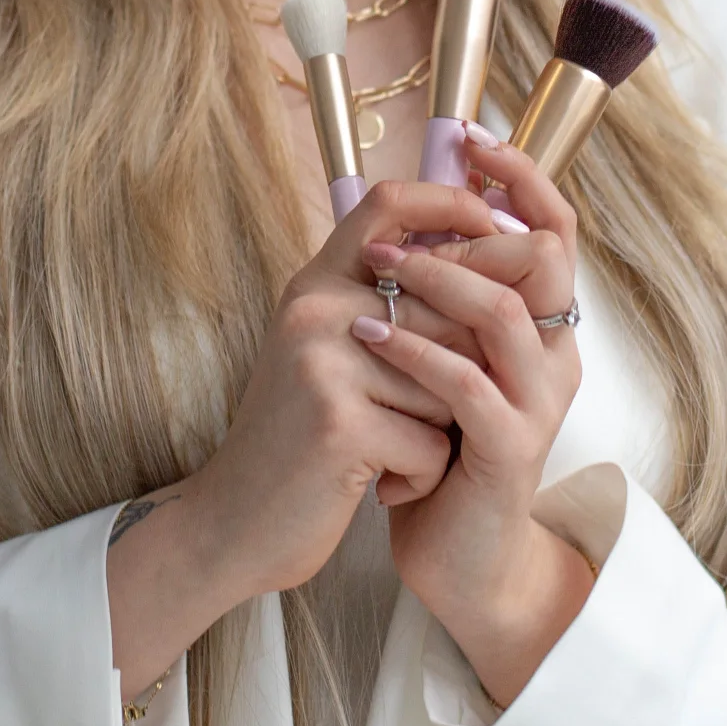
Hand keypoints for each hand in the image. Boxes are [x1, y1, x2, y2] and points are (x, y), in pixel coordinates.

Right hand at [105, 181, 505, 694]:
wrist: (233, 524)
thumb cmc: (298, 439)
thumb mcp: (327, 352)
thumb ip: (381, 305)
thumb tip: (480, 264)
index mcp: (315, 283)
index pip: (387, 203)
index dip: (451, 201)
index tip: (493, 225)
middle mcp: (315, 308)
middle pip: (445, 306)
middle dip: (459, 372)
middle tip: (422, 415)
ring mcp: (324, 362)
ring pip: (448, 382)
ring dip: (436, 432)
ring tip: (387, 452)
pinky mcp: (338, 423)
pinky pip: (433, 441)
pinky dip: (421, 475)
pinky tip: (379, 485)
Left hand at [355, 141, 592, 704]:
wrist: (458, 556)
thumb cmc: (441, 447)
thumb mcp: (444, 358)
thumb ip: (442, 297)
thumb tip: (408, 211)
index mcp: (544, 327)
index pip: (554, 229)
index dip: (521, 176)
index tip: (470, 137)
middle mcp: (555, 358)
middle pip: (549, 256)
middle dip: (479, 219)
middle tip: (405, 216)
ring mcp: (537, 405)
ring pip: (505, 312)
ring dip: (438, 278)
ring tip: (380, 265)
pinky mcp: (508, 451)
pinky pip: (467, 385)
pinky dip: (416, 351)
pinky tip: (370, 333)